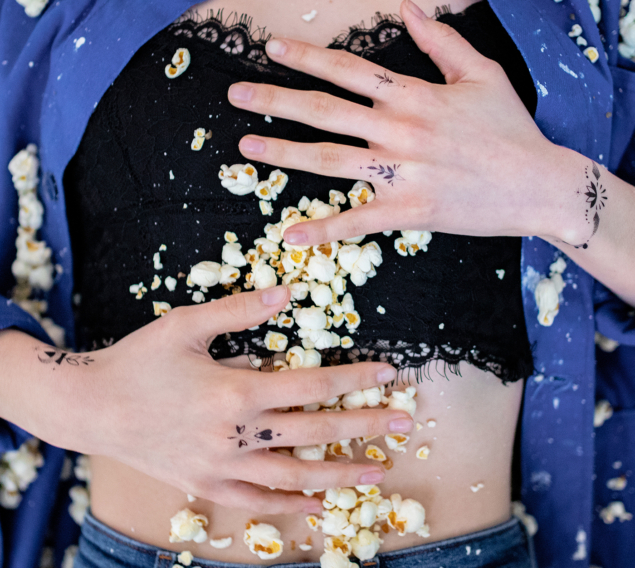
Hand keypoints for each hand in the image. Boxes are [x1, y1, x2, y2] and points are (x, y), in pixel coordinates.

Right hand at [57, 286, 409, 513]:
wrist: (90, 407)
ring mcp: (220, 467)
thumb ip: (240, 310)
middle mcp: (235, 436)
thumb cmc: (138, 360)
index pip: (313, 386)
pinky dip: (290, 505)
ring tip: (375, 473)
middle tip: (404, 425)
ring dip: (339, 474)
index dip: (355, 380)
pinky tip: (315, 505)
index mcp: (235, 392)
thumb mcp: (186, 325)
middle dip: (365, 428)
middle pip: (314, 433)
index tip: (388, 375)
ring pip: (293, 477)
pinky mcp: (204, 486)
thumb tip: (286, 292)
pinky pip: (256, 502)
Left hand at [228, 0, 569, 245]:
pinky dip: (324, 228)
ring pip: (329, 158)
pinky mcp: (409, 210)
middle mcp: (399, 128)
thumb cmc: (511, 129)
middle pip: (325, 109)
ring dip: (283, 152)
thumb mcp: (482, 73)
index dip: (306, 56)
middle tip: (235, 93)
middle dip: (275, 98)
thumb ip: (440, 39)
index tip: (271, 48)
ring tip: (246, 146)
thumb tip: (407, 6)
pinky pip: (358, 219)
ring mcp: (401, 170)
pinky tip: (291, 235)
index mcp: (413, 94)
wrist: (539, 184)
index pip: (348, 69)